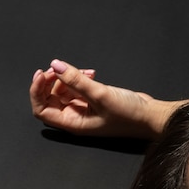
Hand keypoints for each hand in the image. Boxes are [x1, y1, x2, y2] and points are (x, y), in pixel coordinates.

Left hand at [30, 59, 174, 139]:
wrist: (151, 117)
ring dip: (69, 77)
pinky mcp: (94, 101)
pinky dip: (80, 78)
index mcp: (74, 123)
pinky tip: (92, 73)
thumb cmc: (130, 116)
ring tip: (85, 72)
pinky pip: (78, 88)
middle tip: (60, 68)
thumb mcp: (101, 95)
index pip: (41, 109)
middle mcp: (76, 118)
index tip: (44, 74)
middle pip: (50, 98)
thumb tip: (55, 65)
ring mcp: (85, 109)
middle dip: (52, 81)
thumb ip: (76, 80)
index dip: (37, 92)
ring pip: (64, 91)